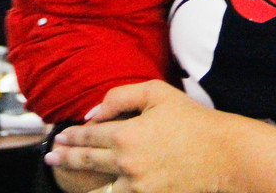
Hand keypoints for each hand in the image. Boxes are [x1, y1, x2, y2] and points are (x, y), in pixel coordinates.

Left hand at [46, 80, 232, 192]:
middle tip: (52, 156)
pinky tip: (100, 191)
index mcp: (126, 134)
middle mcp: (126, 163)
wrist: (223, 154)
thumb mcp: (157, 93)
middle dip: (65, 157)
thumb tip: (93, 113)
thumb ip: (121, 96)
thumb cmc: (193, 120)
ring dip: (81, 183)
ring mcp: (137, 186)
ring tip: (65, 176)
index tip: (61, 136)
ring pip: (99, 190)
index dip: (72, 136)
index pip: (89, 136)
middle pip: (87, 162)